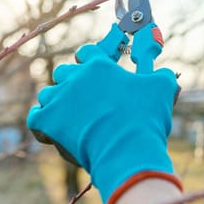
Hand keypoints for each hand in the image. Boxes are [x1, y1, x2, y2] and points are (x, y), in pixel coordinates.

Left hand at [27, 44, 180, 203]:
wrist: (127, 150)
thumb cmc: (145, 118)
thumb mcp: (162, 89)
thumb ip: (163, 76)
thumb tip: (167, 74)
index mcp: (99, 66)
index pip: (86, 53)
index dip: (91, 62)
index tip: (97, 72)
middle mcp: (75, 78)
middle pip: (64, 72)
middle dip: (72, 82)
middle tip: (86, 98)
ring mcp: (59, 100)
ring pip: (48, 94)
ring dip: (56, 102)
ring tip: (69, 115)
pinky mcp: (49, 122)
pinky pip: (36, 118)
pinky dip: (41, 123)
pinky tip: (50, 128)